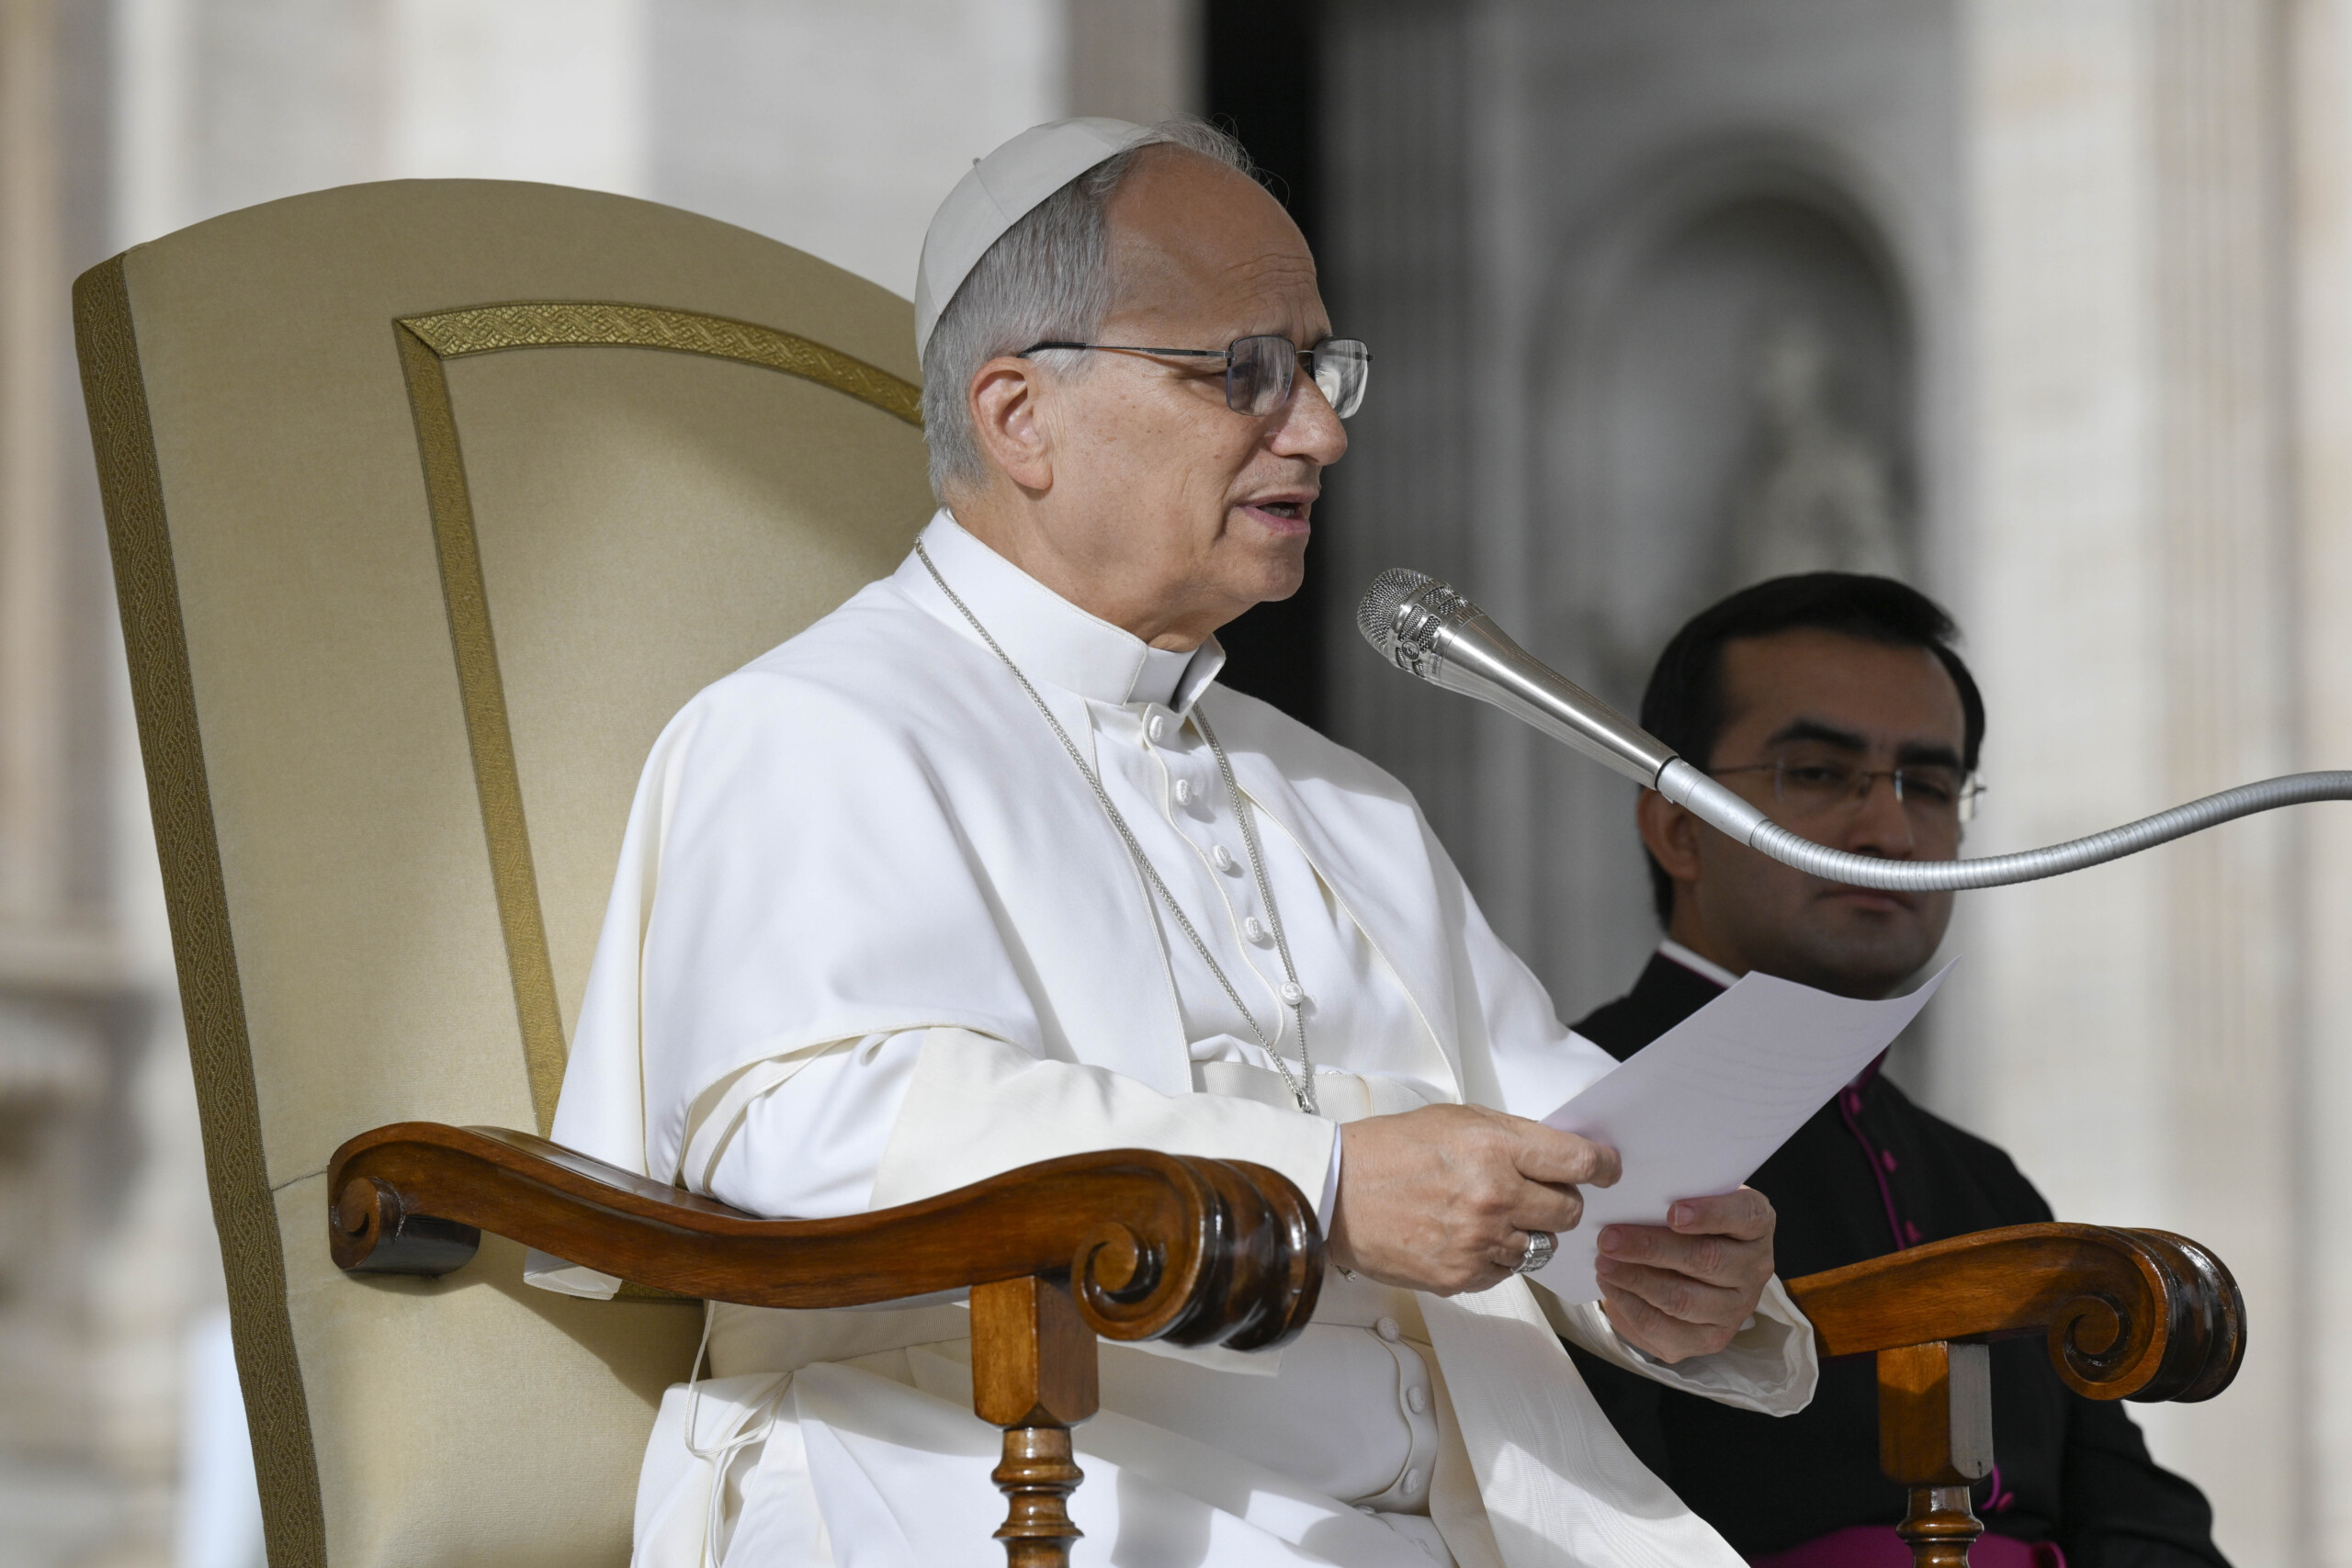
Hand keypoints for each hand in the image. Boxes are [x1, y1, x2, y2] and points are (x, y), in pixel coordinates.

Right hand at [1327, 1103, 1620, 1294]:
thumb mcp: (1455, 1120)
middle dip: (1558, 1201)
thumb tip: (1558, 1156)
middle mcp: (1494, 1196)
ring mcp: (1480, 1241)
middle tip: (1534, 1193)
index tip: (1606, 1169)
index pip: (1578, 1163)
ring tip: (1488, 1215)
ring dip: (1525, 1232)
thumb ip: (1512, 1138)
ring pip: (1541, 1246)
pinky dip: (1496, 1257)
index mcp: (1494, 1147)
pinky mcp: (1464, 1276)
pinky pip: (1508, 1272)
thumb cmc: (1389, 1151)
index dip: (1602, 1166)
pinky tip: (1466, 1237)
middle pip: (1569, 1211)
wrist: (1335, 1192)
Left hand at [1595, 1187, 1775, 1362]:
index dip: (1710, 1214)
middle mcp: (1755, 1268)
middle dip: (1650, 1249)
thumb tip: (1628, 1201)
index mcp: (1756, 1224)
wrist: (1697, 1263)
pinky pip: (1665, 1329)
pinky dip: (1631, 1308)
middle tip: (1609, 1239)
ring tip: (1603, 1264)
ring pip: (1683, 1299)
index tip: (1673, 1213)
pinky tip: (1611, 1288)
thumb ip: (1673, 1195)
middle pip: (1706, 1260)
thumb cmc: (1690, 1222)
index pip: (1745, 1216)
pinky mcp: (1711, 1339)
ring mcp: (1737, 1308)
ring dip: (1636, 1281)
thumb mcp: (1691, 1199)